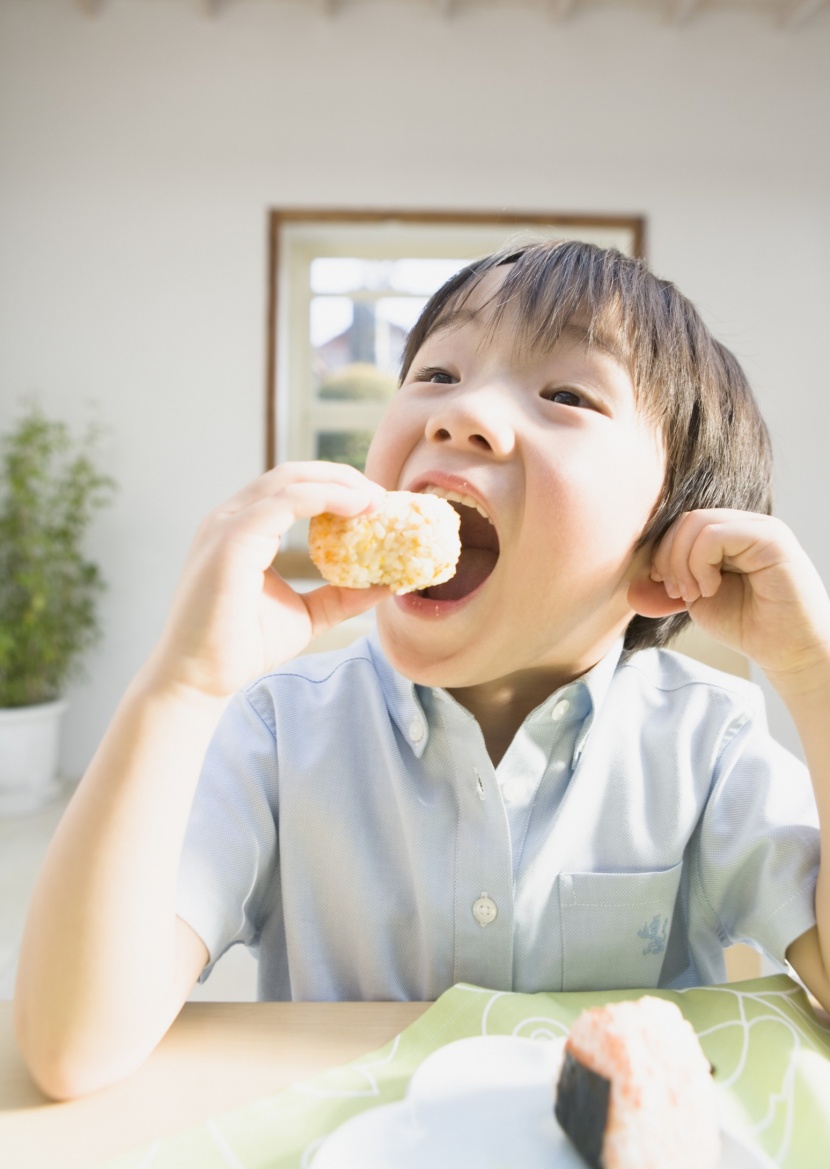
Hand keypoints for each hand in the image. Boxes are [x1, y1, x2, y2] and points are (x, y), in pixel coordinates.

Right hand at [147, 462, 387, 699]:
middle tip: (382, 495)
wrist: (200, 678)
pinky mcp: (230, 540)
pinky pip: (284, 502)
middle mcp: (231, 518)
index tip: (377, 503)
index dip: (337, 486)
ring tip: (376, 500)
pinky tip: (356, 509)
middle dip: (342, 477)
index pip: (293, 488)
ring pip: (290, 481)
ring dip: (339, 484)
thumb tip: (386, 583)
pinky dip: (325, 498)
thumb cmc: (242, 647)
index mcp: (244, 528)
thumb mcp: (307, 615)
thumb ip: (341, 596)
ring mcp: (227, 525)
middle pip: (293, 474)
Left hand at [629, 509, 829, 692]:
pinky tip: (711, 589)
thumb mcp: (698, 603)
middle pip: (685, 520)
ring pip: (696, 523)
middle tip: (677, 593)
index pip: (681, 524)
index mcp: (729, 533)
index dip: (662, 552)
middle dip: (668, 558)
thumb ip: (668, 590)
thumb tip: (630, 590)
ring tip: (694, 594)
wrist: (789, 651)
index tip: (664, 586)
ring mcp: (760, 527)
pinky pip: (715, 535)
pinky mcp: (771, 538)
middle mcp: (745, 524)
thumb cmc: (750, 625)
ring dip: (682, 562)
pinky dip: (700, 564)